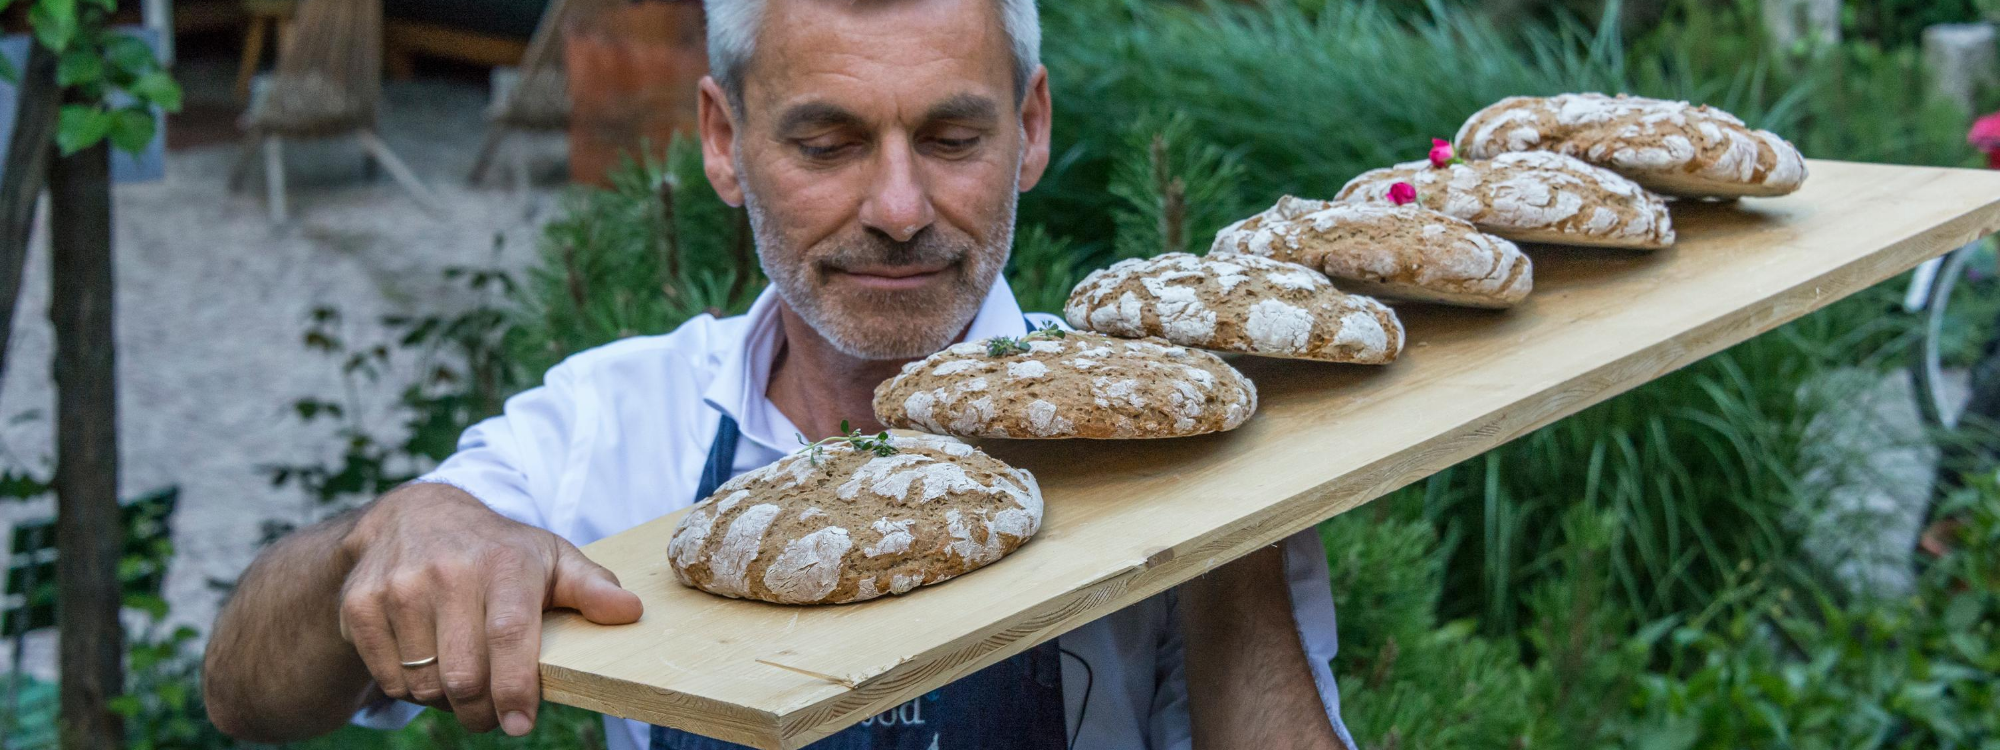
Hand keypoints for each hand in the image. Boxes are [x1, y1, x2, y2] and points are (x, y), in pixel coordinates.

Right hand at [335, 485, 643, 735]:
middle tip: (495, 714)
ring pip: (424, 684)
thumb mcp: (551, 558)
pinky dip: (410, 688)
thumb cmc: (497, 550)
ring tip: (463, 677)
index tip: (520, 723)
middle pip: (463, 674)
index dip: (515, 687)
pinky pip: (388, 678)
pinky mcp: (359, 605)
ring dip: (447, 700)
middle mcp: (447, 571)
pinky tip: (427, 662)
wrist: (415, 517)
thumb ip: (591, 588)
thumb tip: (631, 612)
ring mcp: (398, 587)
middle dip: (483, 710)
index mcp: (503, 563)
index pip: (507, 635)